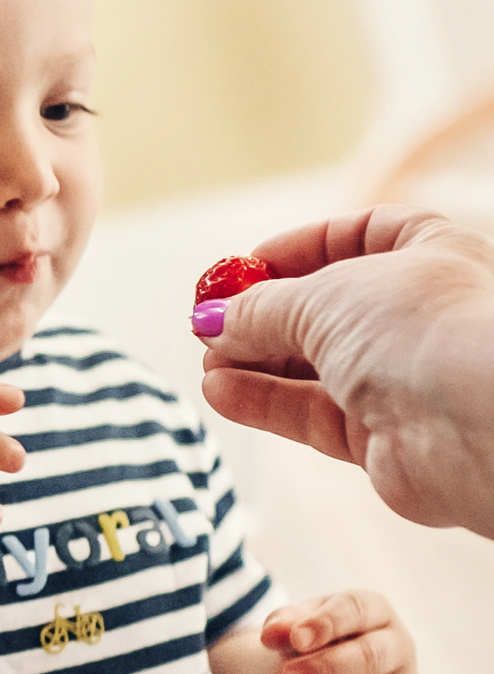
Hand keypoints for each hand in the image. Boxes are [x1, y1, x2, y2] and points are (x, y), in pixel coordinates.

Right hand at [195, 206, 493, 535]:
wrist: (479, 423)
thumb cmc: (424, 331)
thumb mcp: (323, 295)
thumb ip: (259, 307)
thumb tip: (211, 317)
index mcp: (431, 254)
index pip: (357, 237)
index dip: (295, 250)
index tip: (240, 269)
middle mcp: (419, 316)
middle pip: (323, 308)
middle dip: (260, 314)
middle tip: (206, 322)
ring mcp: (401, 378)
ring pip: (311, 365)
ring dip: (252, 360)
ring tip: (206, 359)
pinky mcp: (382, 436)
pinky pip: (309, 413)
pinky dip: (262, 401)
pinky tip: (220, 390)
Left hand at [259, 590, 416, 673]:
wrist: (330, 671)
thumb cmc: (315, 638)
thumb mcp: (297, 624)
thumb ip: (284, 624)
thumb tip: (273, 634)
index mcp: (376, 612)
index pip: (358, 610)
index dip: (327, 624)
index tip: (295, 639)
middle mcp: (399, 649)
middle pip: (371, 658)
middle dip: (325, 670)